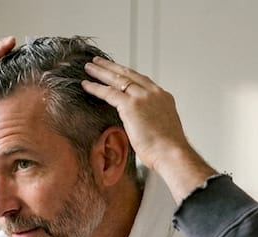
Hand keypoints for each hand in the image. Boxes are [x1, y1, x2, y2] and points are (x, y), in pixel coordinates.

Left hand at [81, 56, 215, 201]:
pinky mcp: (131, 105)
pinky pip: (108, 92)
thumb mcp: (161, 128)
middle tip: (99, 61)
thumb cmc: (167, 150)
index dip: (126, 74)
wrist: (172, 153)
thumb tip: (141, 126)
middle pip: (128, 74)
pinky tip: (85, 84)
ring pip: (117, 79)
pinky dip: (95, 87)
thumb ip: (150, 121)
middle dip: (112, 67)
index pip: (141, 80)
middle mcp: (153, 93)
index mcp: (163, 97)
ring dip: (101, 72)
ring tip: (89, 66)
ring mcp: (142, 97)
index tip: (117, 70)